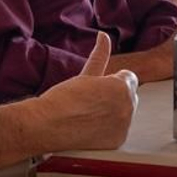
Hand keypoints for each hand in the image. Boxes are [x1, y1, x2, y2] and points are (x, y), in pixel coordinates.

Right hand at [35, 33, 136, 150]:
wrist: (47, 125)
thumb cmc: (63, 99)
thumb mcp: (86, 74)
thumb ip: (100, 54)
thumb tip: (104, 36)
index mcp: (122, 86)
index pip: (129, 78)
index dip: (111, 81)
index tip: (96, 88)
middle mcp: (128, 106)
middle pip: (129, 96)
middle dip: (115, 96)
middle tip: (91, 101)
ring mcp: (124, 125)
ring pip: (124, 113)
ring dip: (113, 112)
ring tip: (89, 114)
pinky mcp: (117, 140)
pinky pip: (119, 130)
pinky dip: (109, 129)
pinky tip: (92, 126)